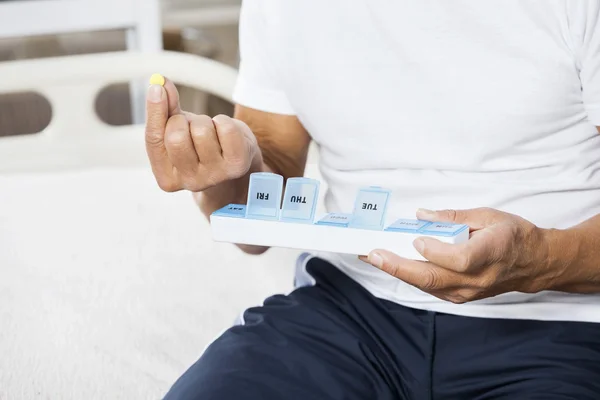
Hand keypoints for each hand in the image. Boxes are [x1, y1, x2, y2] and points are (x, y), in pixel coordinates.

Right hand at [145, 76, 259, 191]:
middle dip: (182, 121)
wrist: (234, 161)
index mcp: (167, 178)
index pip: (154, 141)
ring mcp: (215, 176)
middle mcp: (190, 182)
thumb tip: (158, 84)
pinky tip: (224, 134)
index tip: (157, 87)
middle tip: (190, 125)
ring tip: (210, 132)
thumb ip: (165, 110)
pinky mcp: (236, 165)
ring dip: (204, 122)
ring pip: (201, 131)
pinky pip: (225, 128)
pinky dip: (223, 122)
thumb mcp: (178, 130)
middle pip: (176, 137)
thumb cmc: (200, 145)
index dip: (155, 111)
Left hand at [360, 207, 555, 303]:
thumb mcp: (488, 216)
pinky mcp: (458, 296)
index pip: (457, 259)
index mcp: (489, 254)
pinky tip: (391, 264)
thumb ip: (453, 217)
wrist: (533, 264)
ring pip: (426, 285)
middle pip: (432, 278)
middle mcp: (476, 279)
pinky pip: (429, 287)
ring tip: (372, 256)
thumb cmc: (513, 236)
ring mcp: (466, 292)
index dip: (434, 251)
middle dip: (398, 266)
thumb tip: (421, 215)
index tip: (416, 239)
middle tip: (373, 253)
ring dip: (396, 271)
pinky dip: (408, 275)